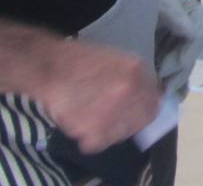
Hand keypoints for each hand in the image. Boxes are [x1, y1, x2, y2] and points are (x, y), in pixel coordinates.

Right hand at [35, 40, 160, 153]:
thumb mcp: (116, 59)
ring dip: (109, 128)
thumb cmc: (80, 59)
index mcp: (136, 72)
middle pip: (139, 122)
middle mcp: (127, 94)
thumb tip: (154, 96)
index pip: (154, 105)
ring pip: (119, 134)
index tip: (137, 111)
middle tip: (111, 113)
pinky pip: (97, 143)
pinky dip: (90, 136)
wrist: (47, 67)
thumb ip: (138, 78)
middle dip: (128, 119)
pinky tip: (81, 120)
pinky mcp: (91, 131)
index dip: (146, 109)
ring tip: (93, 114)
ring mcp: (110, 114)